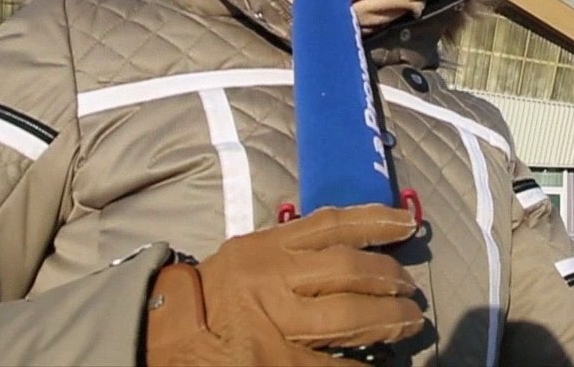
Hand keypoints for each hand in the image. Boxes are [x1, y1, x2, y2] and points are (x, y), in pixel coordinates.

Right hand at [147, 204, 423, 365]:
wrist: (162, 336)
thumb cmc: (211, 295)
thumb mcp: (247, 256)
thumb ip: (290, 248)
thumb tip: (349, 244)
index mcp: (267, 247)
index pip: (331, 225)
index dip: (376, 221)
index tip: (408, 223)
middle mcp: (273, 278)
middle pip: (349, 269)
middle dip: (389, 278)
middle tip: (410, 288)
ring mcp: (276, 323)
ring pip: (349, 316)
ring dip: (387, 319)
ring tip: (408, 322)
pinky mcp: (274, 362)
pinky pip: (331, 365)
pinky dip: (359, 366)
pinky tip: (378, 365)